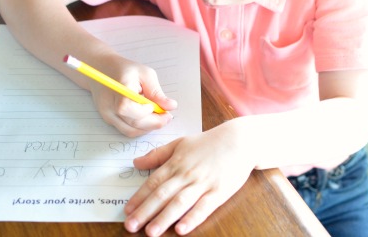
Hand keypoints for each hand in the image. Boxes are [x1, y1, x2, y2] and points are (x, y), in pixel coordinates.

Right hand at [88, 57, 176, 136]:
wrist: (101, 70)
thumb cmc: (124, 69)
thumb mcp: (144, 73)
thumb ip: (156, 91)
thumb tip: (171, 106)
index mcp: (118, 90)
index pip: (131, 109)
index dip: (147, 112)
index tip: (160, 108)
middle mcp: (109, 106)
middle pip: (133, 124)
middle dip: (154, 123)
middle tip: (167, 117)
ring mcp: (107, 114)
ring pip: (130, 131)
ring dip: (147, 128)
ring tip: (158, 118)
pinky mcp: (108, 119)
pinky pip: (126, 130)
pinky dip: (139, 128)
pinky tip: (148, 119)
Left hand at [124, 119, 255, 235]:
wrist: (240, 141)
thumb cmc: (208, 143)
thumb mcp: (180, 143)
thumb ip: (158, 155)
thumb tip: (136, 162)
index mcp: (176, 162)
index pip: (153, 182)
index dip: (139, 197)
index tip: (127, 210)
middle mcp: (187, 174)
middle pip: (162, 194)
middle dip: (145, 211)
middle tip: (130, 225)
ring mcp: (203, 183)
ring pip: (180, 203)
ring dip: (164, 218)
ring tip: (150, 232)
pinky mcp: (219, 192)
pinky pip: (204, 207)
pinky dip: (192, 218)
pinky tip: (181, 229)